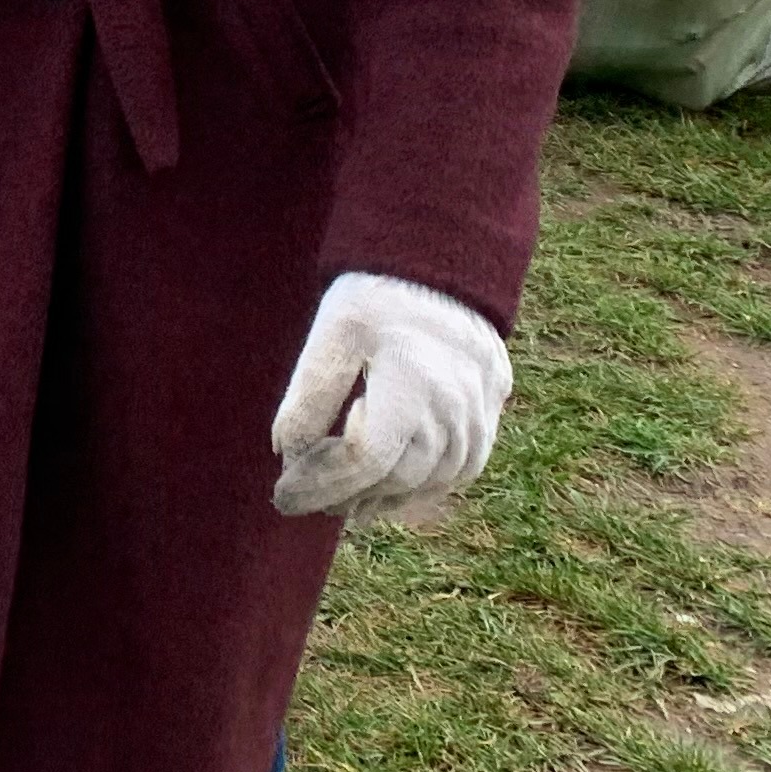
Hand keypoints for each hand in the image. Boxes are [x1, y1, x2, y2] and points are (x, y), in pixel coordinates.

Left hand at [270, 272, 511, 528]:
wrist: (442, 270)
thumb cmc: (378, 298)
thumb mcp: (332, 334)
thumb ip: (310, 393)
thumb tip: (288, 453)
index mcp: (412, 384)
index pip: (364, 459)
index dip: (319, 484)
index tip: (281, 494)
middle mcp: (454, 410)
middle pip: (393, 478)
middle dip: (341, 495)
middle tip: (298, 497)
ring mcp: (478, 419)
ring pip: (426, 483)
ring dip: (378, 499)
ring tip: (333, 501)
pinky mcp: (489, 419)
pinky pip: (455, 473)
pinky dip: (417, 488)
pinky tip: (382, 492)